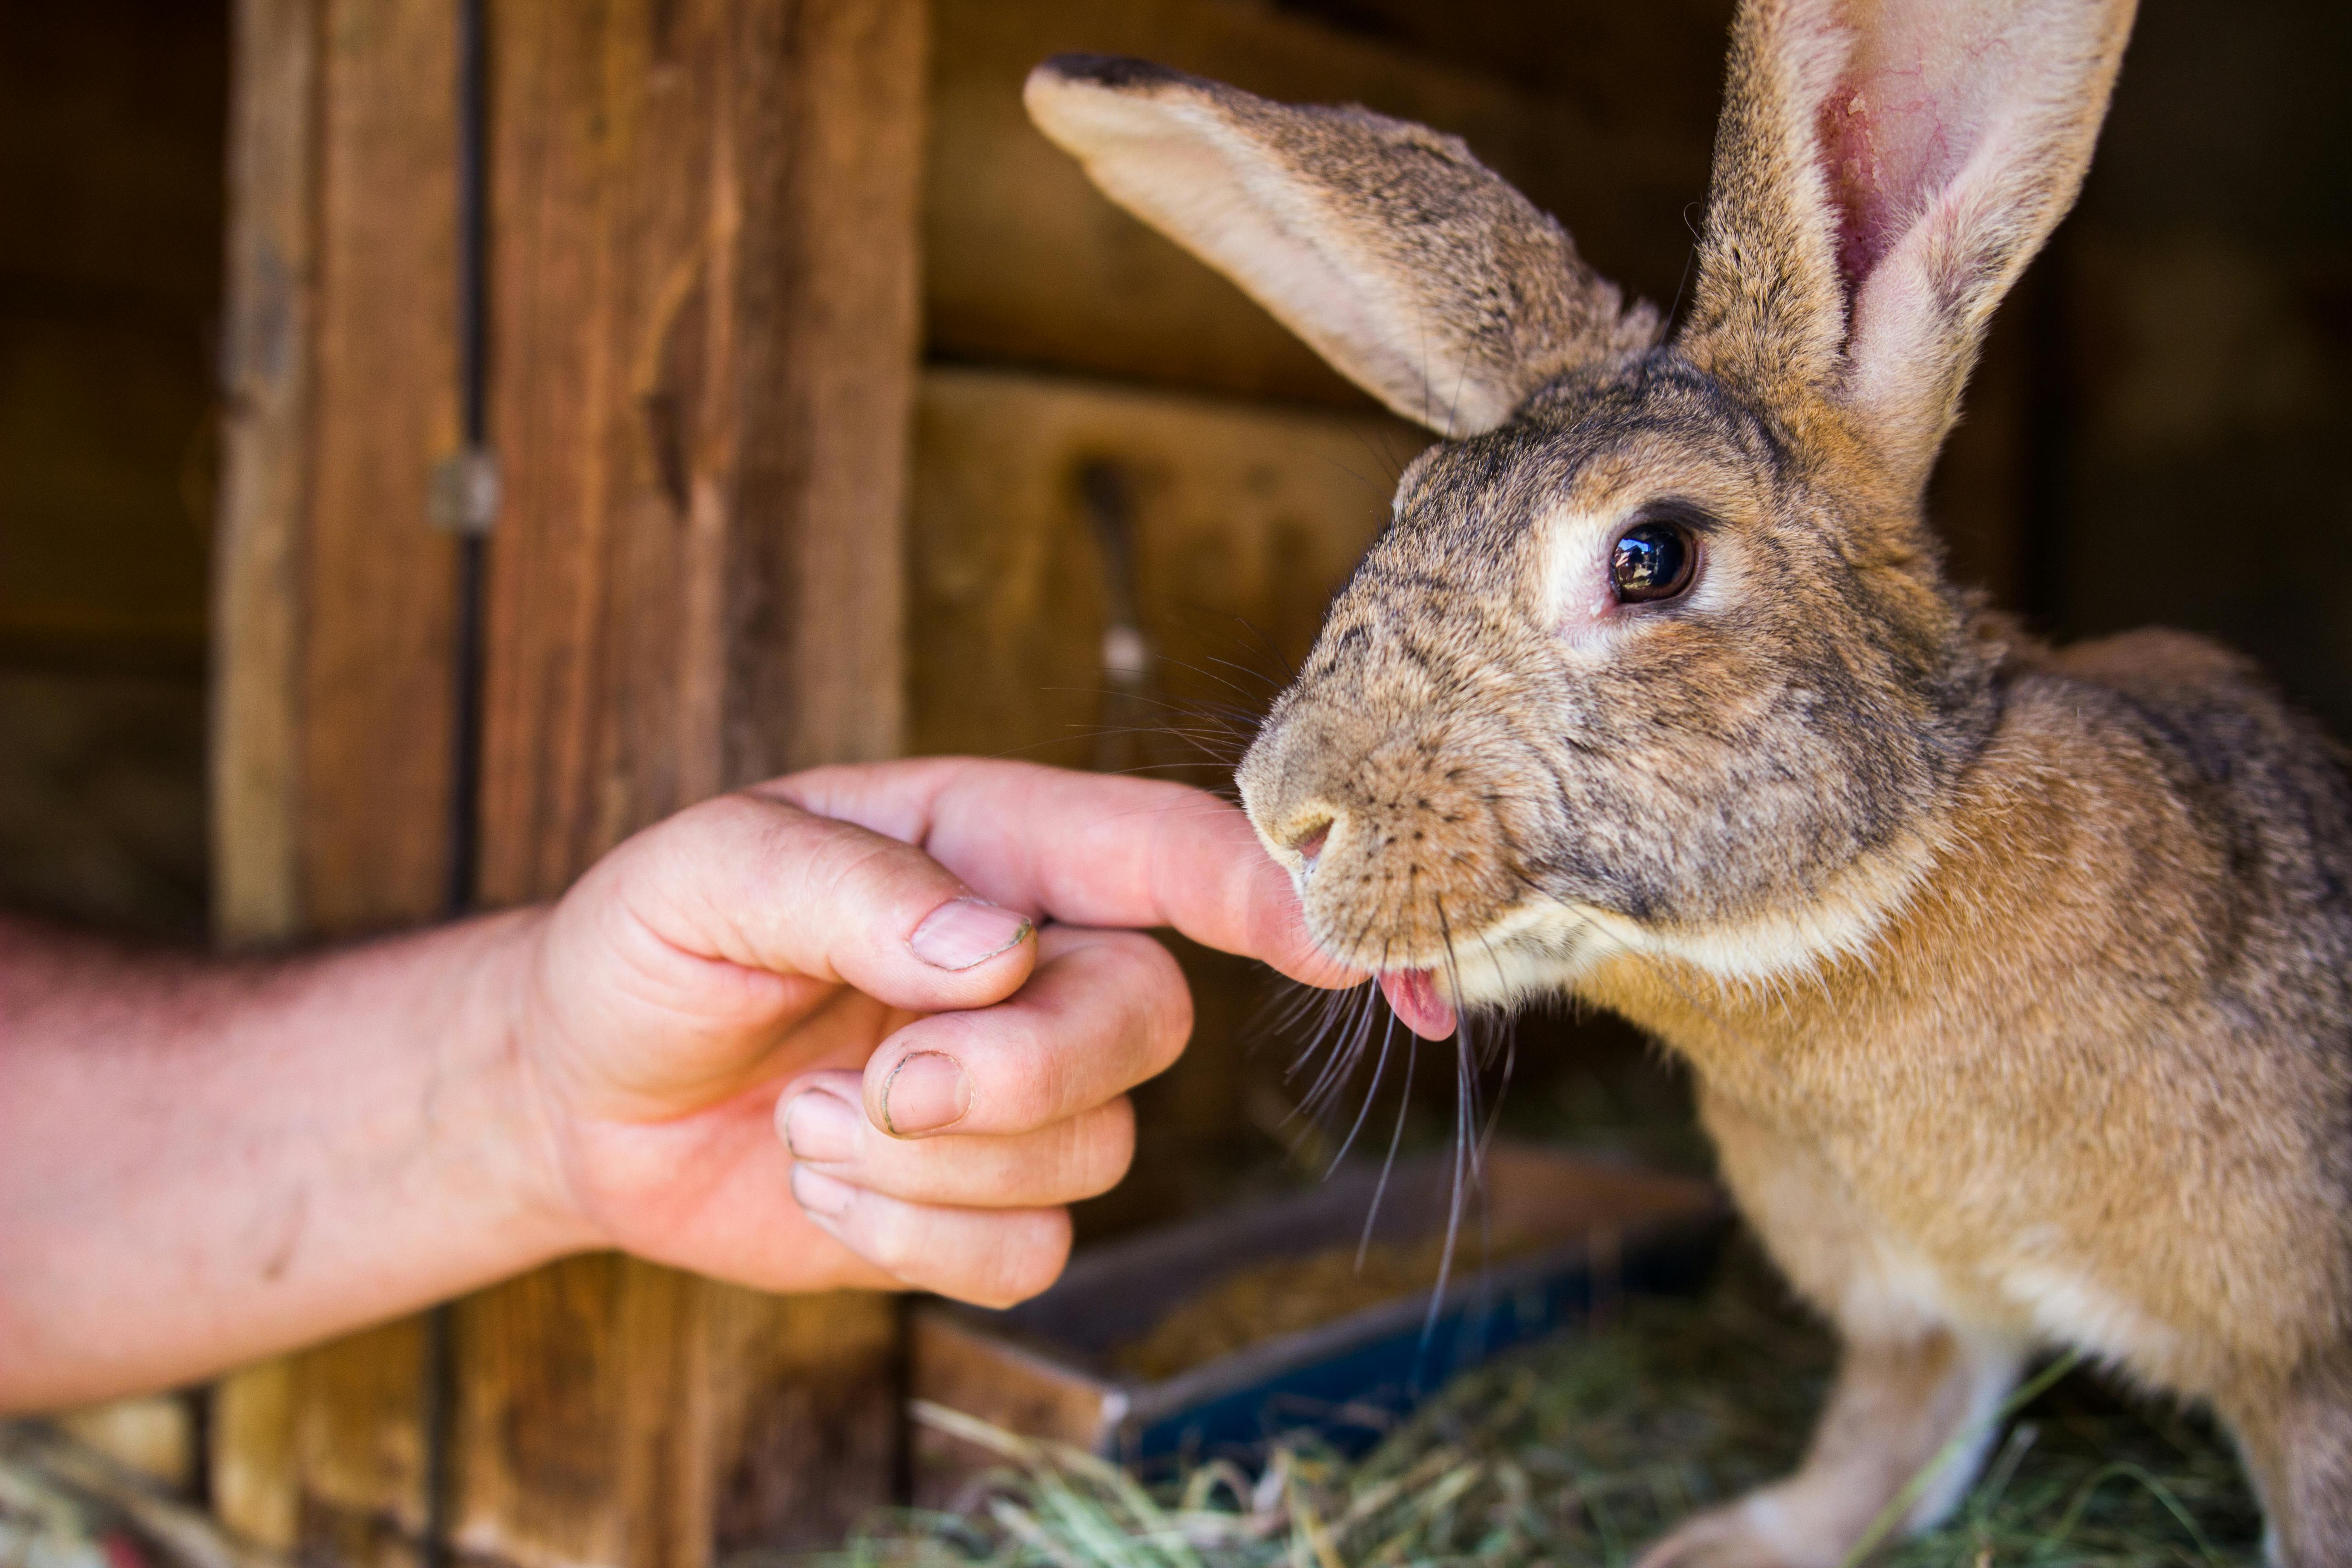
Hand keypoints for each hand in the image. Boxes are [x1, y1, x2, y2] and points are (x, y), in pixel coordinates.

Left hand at [510, 759, 1347, 1306]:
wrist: (582, 1093)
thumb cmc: (648, 949)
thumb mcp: (707, 874)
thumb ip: (846, 888)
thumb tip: (995, 952)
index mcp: (989, 847)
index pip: (1163, 850)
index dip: (1271, 889)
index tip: (1347, 940)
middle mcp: (1036, 962)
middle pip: (1145, 1020)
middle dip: (1020, 1072)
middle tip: (885, 1082)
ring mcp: (1021, 1092)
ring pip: (1089, 1151)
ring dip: (920, 1162)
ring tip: (807, 1112)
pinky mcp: (985, 1206)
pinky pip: (1030, 1251)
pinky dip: (909, 1239)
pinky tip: (821, 1179)